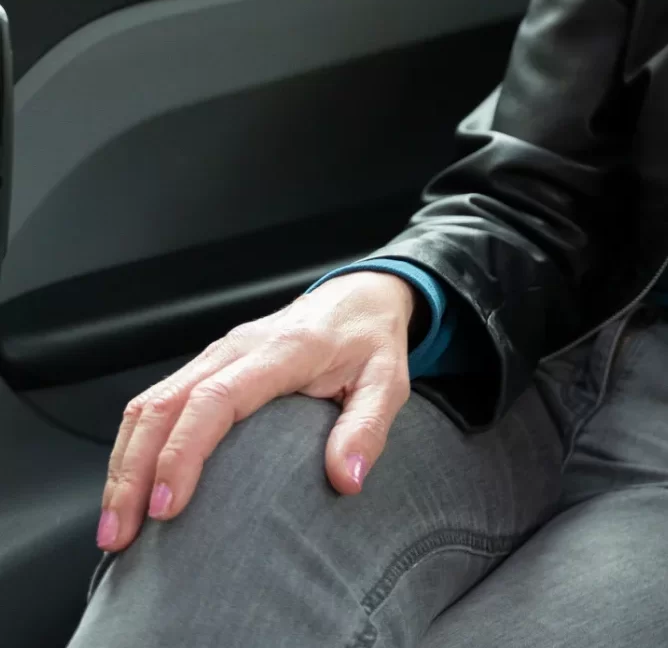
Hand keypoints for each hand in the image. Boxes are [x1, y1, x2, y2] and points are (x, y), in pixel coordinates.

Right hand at [96, 270, 416, 552]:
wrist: (359, 296)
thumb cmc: (369, 341)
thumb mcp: (387, 382)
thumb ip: (367, 428)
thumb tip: (346, 479)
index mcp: (282, 351)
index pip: (215, 399)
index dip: (183, 452)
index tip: (167, 505)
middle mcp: (237, 349)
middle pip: (164, 406)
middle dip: (133, 473)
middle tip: (122, 534)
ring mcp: (215, 355)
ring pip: (148, 405)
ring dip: (123, 465)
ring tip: (116, 526)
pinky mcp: (205, 366)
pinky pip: (155, 404)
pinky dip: (132, 448)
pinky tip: (129, 489)